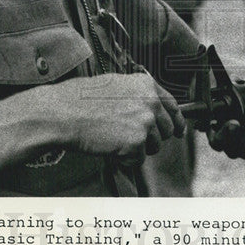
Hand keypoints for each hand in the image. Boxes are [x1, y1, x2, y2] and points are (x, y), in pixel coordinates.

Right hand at [46, 73, 184, 163]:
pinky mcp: (137, 142)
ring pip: (154, 146)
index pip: (173, 105)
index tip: (179, 130)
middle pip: (167, 129)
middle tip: (131, 138)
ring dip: (138, 148)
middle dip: (152, 138)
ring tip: (115, 139)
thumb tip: (152, 110)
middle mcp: (151, 101)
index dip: (177, 121)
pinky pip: (138, 159)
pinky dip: (125, 159)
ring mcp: (146, 121)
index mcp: (146, 85)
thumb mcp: (117, 86)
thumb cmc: (82, 100)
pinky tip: (111, 147)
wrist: (65, 112)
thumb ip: (139, 96)